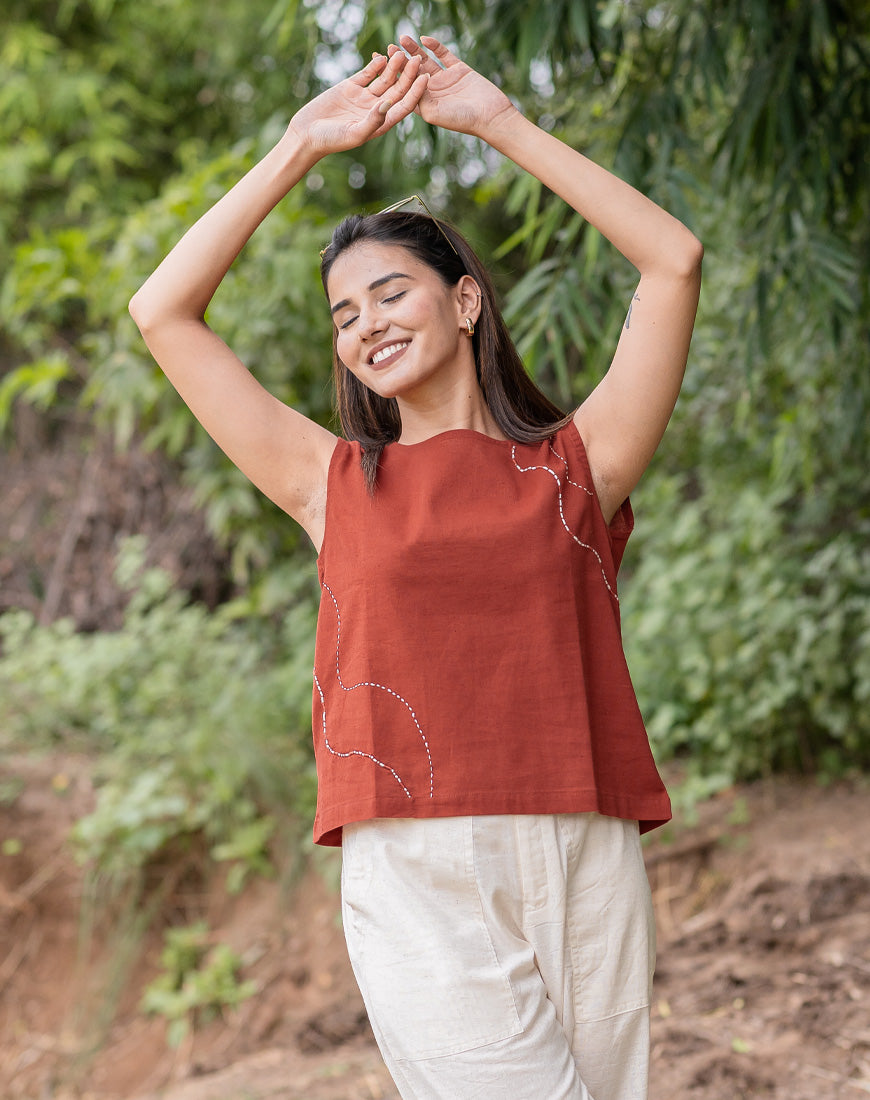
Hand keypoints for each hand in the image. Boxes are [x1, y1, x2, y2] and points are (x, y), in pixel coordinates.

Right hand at [287, 51, 428, 157]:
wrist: (307, 134)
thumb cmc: (332, 140)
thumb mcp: (355, 133)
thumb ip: (373, 120)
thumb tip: (389, 103)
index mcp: (382, 123)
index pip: (404, 105)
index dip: (416, 92)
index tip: (426, 79)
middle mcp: (376, 109)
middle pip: (397, 89)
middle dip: (408, 75)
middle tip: (417, 59)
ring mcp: (364, 97)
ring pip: (383, 79)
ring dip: (393, 67)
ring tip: (401, 53)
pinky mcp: (351, 87)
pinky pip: (367, 74)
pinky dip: (374, 65)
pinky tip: (382, 57)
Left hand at [389, 36, 517, 139]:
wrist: (490, 115)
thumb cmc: (463, 120)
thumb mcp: (435, 113)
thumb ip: (419, 99)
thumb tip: (406, 83)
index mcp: (424, 104)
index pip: (404, 87)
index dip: (392, 76)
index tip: (379, 65)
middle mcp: (433, 91)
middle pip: (413, 72)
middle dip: (400, 60)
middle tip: (388, 48)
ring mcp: (445, 79)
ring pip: (426, 61)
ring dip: (414, 50)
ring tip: (402, 38)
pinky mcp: (458, 69)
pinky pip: (444, 55)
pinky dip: (435, 46)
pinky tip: (424, 39)